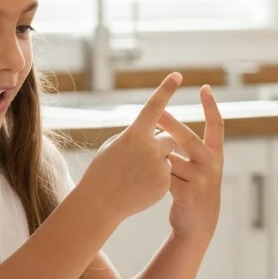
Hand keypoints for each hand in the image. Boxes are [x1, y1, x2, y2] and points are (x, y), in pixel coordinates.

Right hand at [77, 73, 181, 224]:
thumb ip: (136, 135)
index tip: (177, 75)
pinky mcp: (164, 183)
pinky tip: (140, 186)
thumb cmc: (102, 170)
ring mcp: (159, 167)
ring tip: (136, 175)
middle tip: (141, 157)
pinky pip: (166, 174)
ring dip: (157, 162)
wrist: (100, 203)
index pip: (154, 107)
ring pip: (168, 158)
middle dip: (160, 144)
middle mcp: (150, 148)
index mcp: (134, 134)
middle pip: (168, 138)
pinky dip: (156, 178)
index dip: (166, 89)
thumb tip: (153, 132)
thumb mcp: (114, 146)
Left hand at [156, 85, 224, 240]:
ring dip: (156, 158)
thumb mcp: (198, 169)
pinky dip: (152, 174)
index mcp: (216, 155)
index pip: (217, 125)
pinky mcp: (188, 193)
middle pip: (189, 138)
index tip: (205, 87)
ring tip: (140, 160)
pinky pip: (164, 176)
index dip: (211, 106)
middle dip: (171, 124)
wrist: (198, 226)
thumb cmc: (193, 191)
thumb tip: (162, 122)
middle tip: (156, 112)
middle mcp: (212, 165)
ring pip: (171, 159)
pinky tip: (141, 176)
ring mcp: (201, 179)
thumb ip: (187, 150)